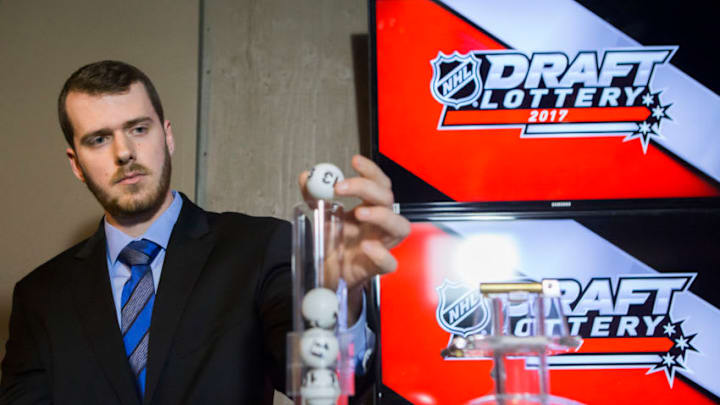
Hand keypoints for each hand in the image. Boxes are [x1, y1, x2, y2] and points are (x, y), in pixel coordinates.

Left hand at [299, 155, 410, 321]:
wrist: (328, 275)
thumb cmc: (333, 245)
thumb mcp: (321, 217)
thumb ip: (314, 196)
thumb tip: (307, 176)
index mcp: (369, 209)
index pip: (380, 184)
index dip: (371, 171)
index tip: (355, 160)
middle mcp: (379, 225)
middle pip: (388, 199)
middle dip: (367, 187)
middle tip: (341, 187)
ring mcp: (382, 246)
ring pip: (401, 227)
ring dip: (382, 215)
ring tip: (360, 212)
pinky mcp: (377, 268)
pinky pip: (389, 263)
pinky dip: (382, 254)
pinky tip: (366, 247)